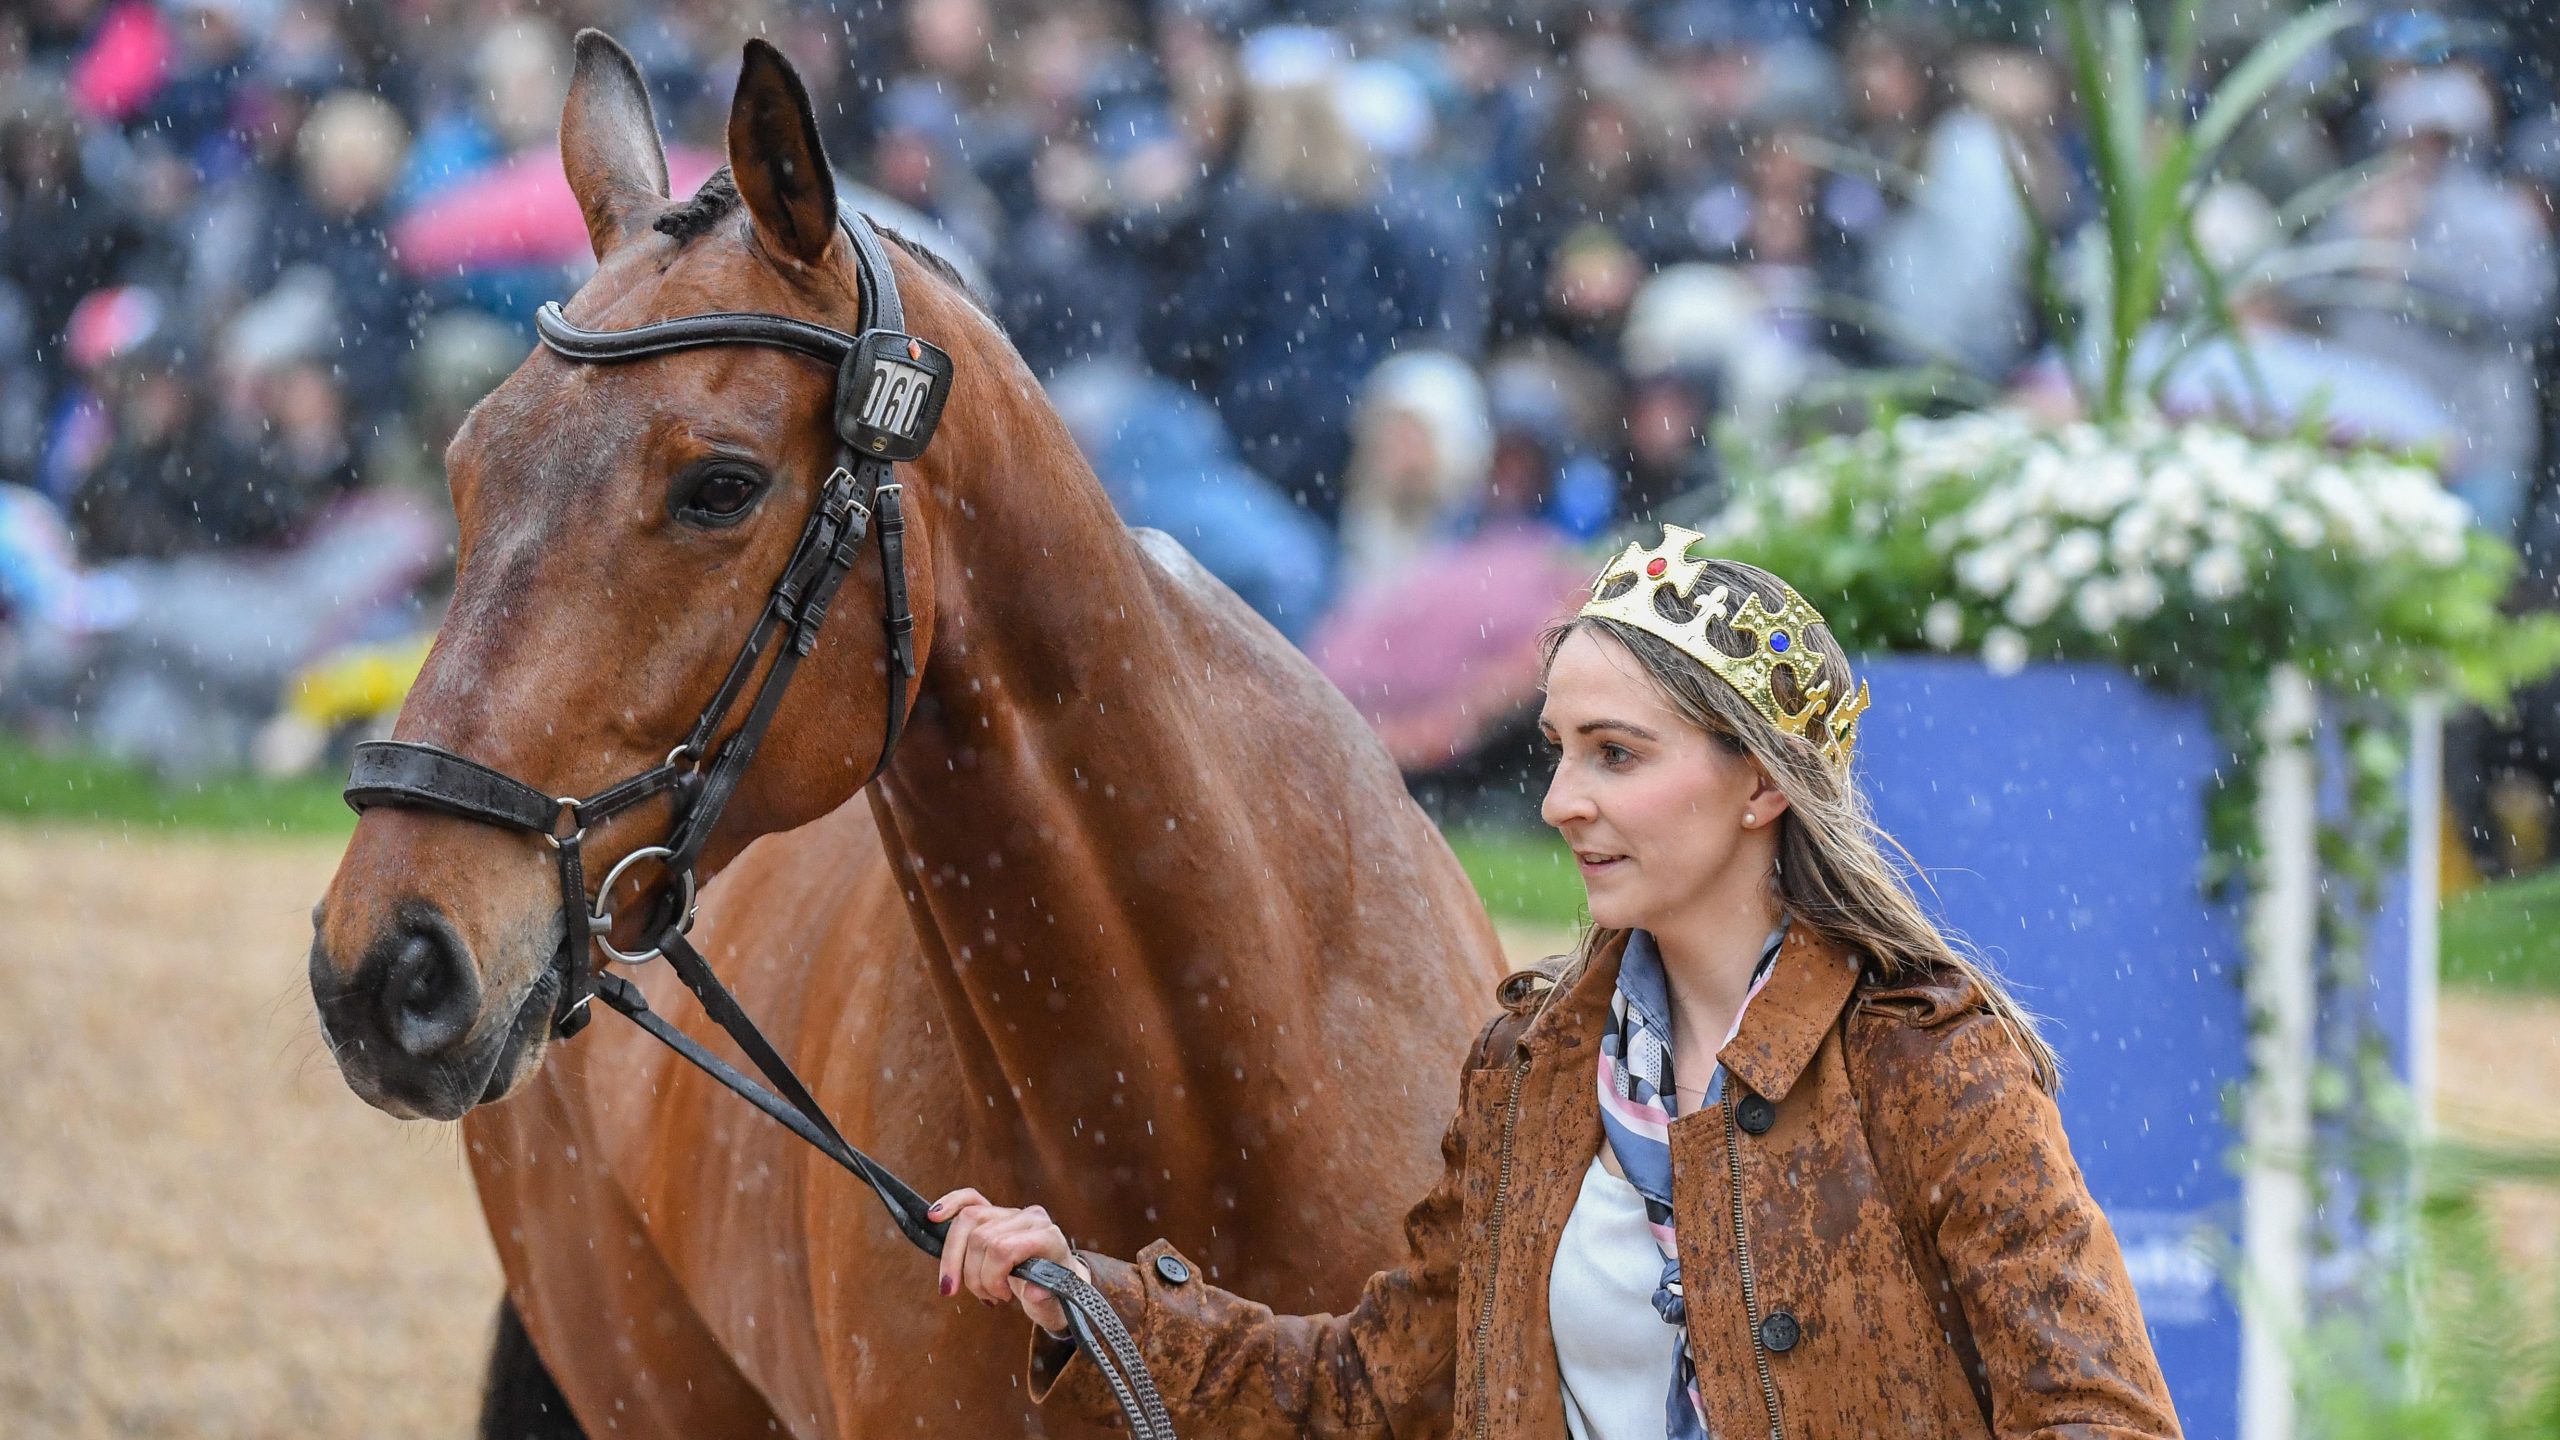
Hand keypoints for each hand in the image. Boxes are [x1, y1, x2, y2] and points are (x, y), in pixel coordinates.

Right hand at [928, 1188, 1092, 1336]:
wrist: (1059, 1284)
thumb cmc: (1056, 1294)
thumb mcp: (1054, 1305)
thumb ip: (1045, 1298)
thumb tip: (1033, 1291)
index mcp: (1047, 1236)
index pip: (1003, 1247)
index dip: (992, 1276)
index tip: (1000, 1298)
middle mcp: (1029, 1218)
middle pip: (980, 1238)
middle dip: (975, 1276)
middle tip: (987, 1297)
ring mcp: (1012, 1212)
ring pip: (967, 1221)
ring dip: (955, 1259)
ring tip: (964, 1284)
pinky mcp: (997, 1213)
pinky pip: (970, 1199)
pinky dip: (951, 1205)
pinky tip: (934, 1215)